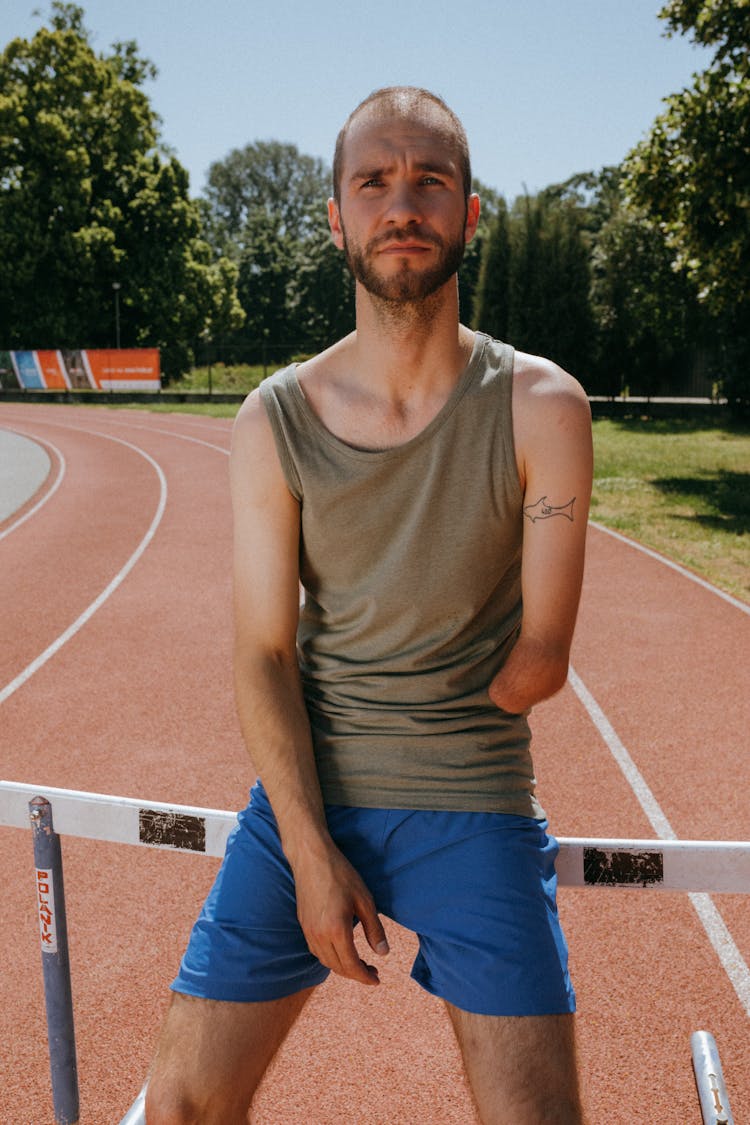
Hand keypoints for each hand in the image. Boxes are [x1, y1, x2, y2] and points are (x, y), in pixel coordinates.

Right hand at [292, 844, 388, 985]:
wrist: (311, 857)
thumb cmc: (341, 875)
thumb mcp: (365, 900)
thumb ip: (374, 929)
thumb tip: (383, 953)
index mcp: (337, 930)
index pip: (351, 965)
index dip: (365, 977)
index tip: (377, 980)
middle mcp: (319, 935)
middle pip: (337, 967)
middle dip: (356, 974)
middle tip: (372, 972)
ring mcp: (308, 931)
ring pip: (325, 961)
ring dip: (342, 967)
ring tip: (359, 963)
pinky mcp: (303, 924)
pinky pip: (316, 951)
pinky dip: (330, 957)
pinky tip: (340, 950)